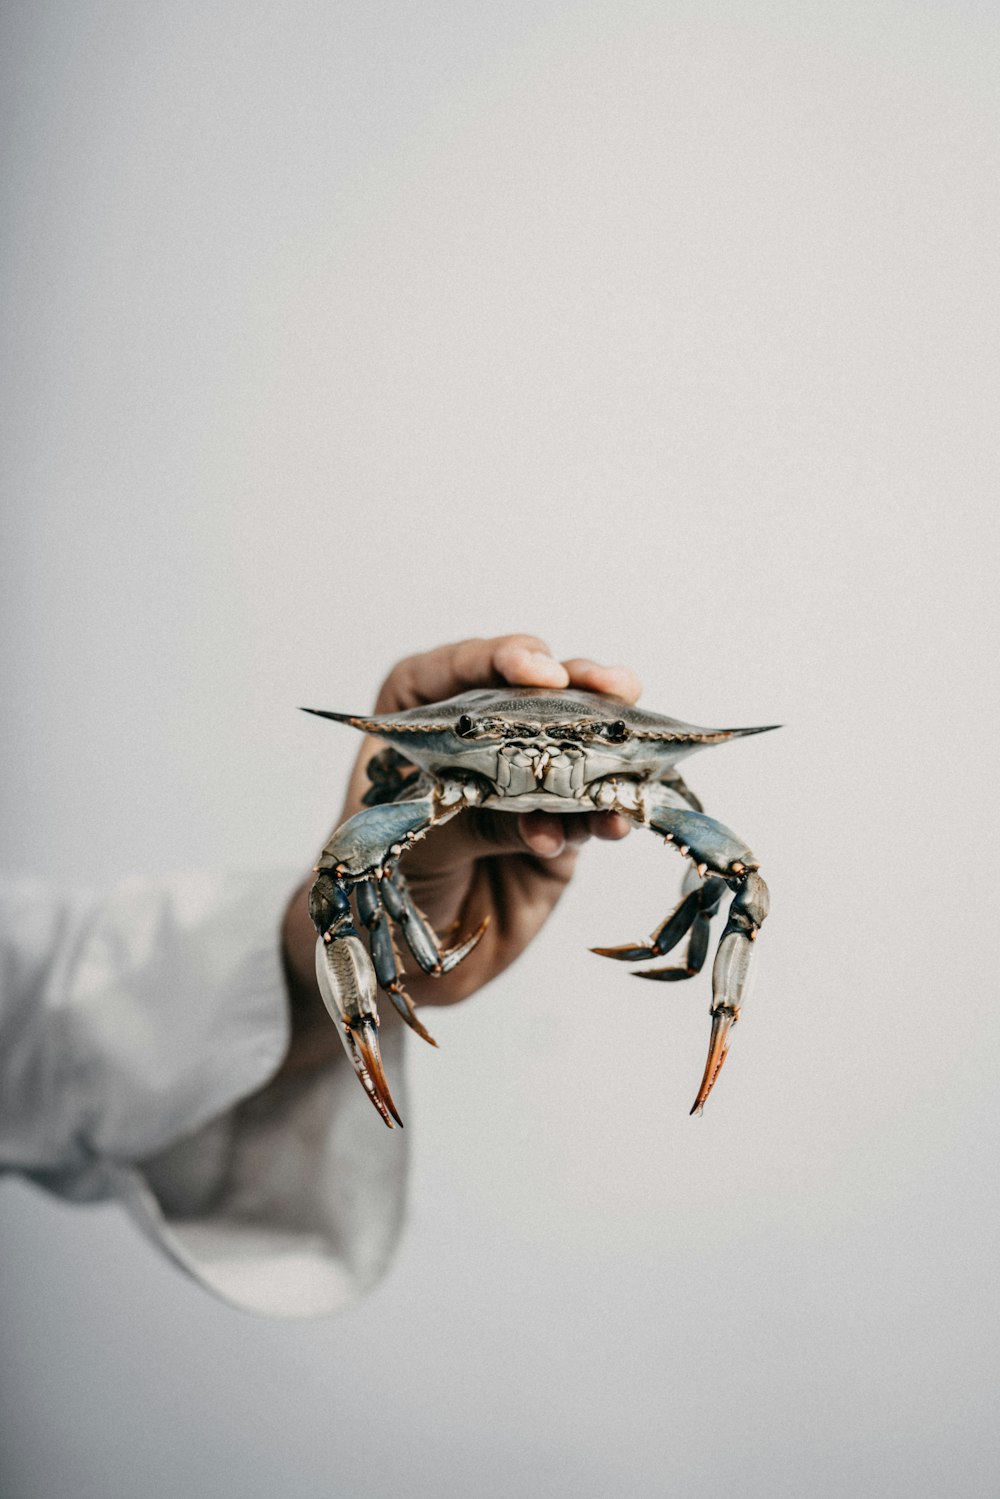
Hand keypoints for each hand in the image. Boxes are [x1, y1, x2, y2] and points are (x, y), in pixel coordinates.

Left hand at [280, 634, 641, 1074]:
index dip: (500, 658)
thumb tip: (539, 816)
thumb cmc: (385, 885)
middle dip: (579, 686)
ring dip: (609, 749)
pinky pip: (591, 814)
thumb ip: (469, 821)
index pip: (457, 671)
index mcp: (420, 719)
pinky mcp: (561, 828)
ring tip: (631, 756)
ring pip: (577, 747)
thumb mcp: (413, 846)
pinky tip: (615, 821)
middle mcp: (478, 739)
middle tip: (615, 689)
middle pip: (533, 694)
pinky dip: (607, 815)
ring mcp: (526, 781)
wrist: (410, 961)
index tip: (537, 669)